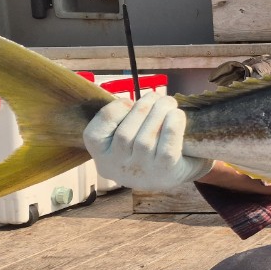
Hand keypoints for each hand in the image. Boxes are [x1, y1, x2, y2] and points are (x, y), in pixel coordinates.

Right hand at [83, 92, 213, 190]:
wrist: (172, 172)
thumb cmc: (144, 150)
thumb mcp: (123, 139)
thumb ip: (121, 120)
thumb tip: (136, 100)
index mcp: (102, 156)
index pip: (93, 135)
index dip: (113, 111)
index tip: (129, 102)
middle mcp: (118, 167)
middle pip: (124, 134)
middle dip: (142, 108)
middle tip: (157, 97)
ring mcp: (142, 171)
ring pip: (145, 139)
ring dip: (159, 113)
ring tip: (168, 102)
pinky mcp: (165, 171)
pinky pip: (167, 146)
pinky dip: (173, 126)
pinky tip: (177, 115)